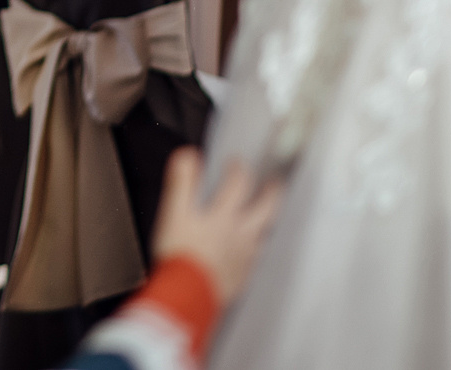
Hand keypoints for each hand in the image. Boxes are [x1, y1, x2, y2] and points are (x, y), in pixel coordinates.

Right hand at [148, 146, 284, 306]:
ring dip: (265, 223)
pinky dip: (253, 251)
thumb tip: (188, 155)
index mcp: (223, 217)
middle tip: (276, 183)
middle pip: (265, 210)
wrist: (189, 295)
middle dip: (272, 193)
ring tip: (267, 219)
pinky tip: (249, 254)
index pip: (238, 185)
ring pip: (263, 236)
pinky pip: (253, 260)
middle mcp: (240, 235)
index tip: (237, 163)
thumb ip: (182, 183)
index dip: (238, 170)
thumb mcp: (174, 214)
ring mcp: (244, 257)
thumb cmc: (180, 257)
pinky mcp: (242, 277)